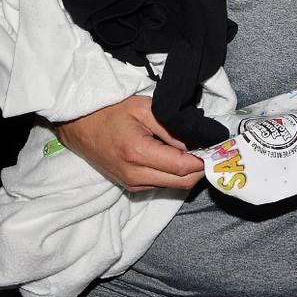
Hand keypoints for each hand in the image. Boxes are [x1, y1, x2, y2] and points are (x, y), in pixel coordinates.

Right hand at [57, 95, 203, 191]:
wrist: (78, 125)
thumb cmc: (111, 111)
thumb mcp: (146, 109)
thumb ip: (172, 129)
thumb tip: (197, 143)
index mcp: (138, 153)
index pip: (183, 167)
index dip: (204, 159)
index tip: (217, 147)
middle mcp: (135, 175)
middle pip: (182, 182)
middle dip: (200, 169)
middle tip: (211, 151)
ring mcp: (131, 184)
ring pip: (174, 187)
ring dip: (188, 173)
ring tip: (196, 152)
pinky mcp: (129, 186)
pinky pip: (161, 185)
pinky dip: (174, 175)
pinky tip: (177, 158)